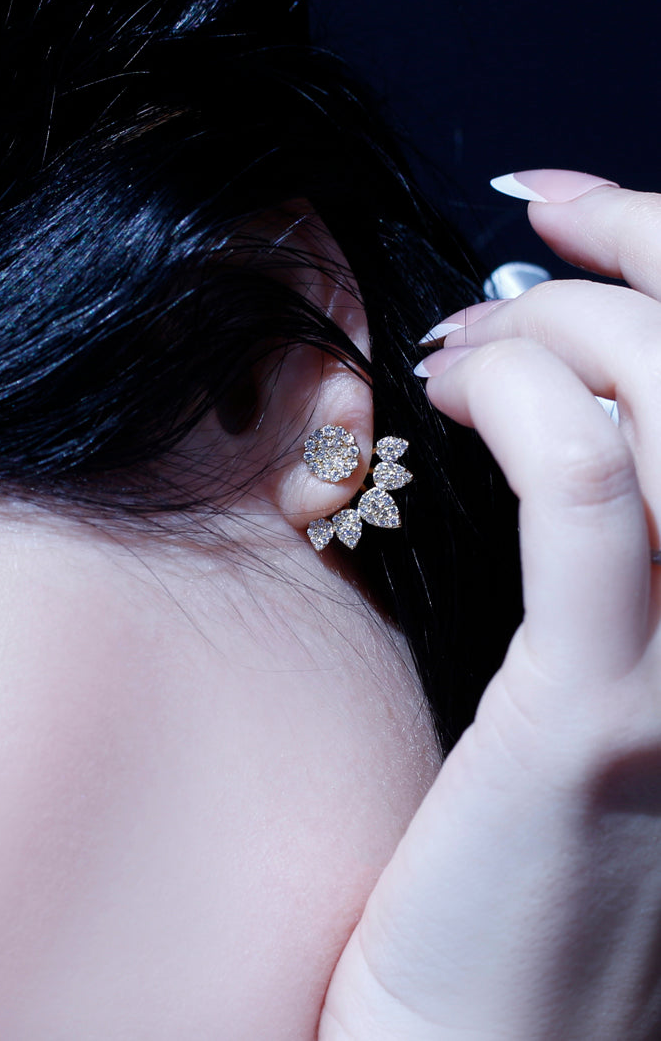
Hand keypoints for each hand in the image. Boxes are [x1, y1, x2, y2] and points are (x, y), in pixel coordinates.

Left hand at [319, 170, 660, 1039]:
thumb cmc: (518, 867)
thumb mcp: (595, 693)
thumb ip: (606, 565)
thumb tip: (554, 418)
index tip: (561, 206)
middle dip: (617, 271)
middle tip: (502, 273)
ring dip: (557, 337)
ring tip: (456, 355)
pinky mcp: (604, 724)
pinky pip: (592, 515)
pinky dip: (536, 415)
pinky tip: (458, 400)